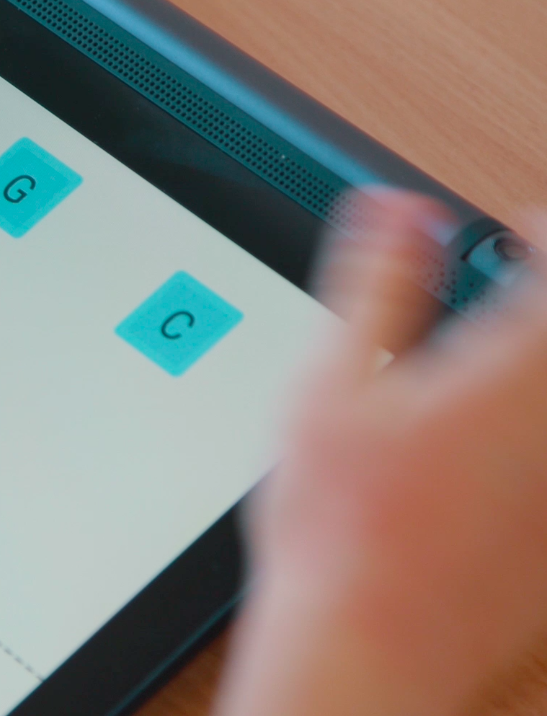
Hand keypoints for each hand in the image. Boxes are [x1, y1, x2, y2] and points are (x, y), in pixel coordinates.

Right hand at [215, 192, 546, 715]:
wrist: (363, 643)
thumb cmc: (338, 527)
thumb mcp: (328, 382)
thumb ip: (373, 283)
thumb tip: (396, 211)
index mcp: (516, 375)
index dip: (542, 235)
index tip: (513, 232)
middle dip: (536, 300)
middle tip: (504, 291)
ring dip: (532, 362)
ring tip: (485, 365)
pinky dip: (530, 426)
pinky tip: (481, 443)